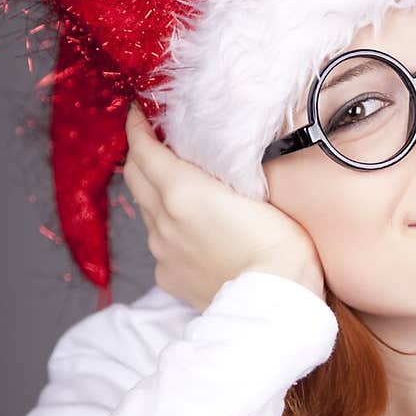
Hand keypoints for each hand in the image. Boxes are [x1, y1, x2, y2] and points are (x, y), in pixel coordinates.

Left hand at [121, 101, 325, 309]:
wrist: (275, 303)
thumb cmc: (280, 244)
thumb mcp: (255, 190)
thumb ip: (221, 173)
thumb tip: (208, 162)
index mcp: (181, 191)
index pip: (142, 149)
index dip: (136, 126)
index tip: (138, 112)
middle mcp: (162, 219)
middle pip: (134, 176)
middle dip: (139, 154)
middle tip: (154, 141)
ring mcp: (162, 251)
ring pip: (147, 212)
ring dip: (156, 195)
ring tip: (180, 189)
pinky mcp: (169, 277)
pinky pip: (161, 246)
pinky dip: (170, 233)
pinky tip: (194, 236)